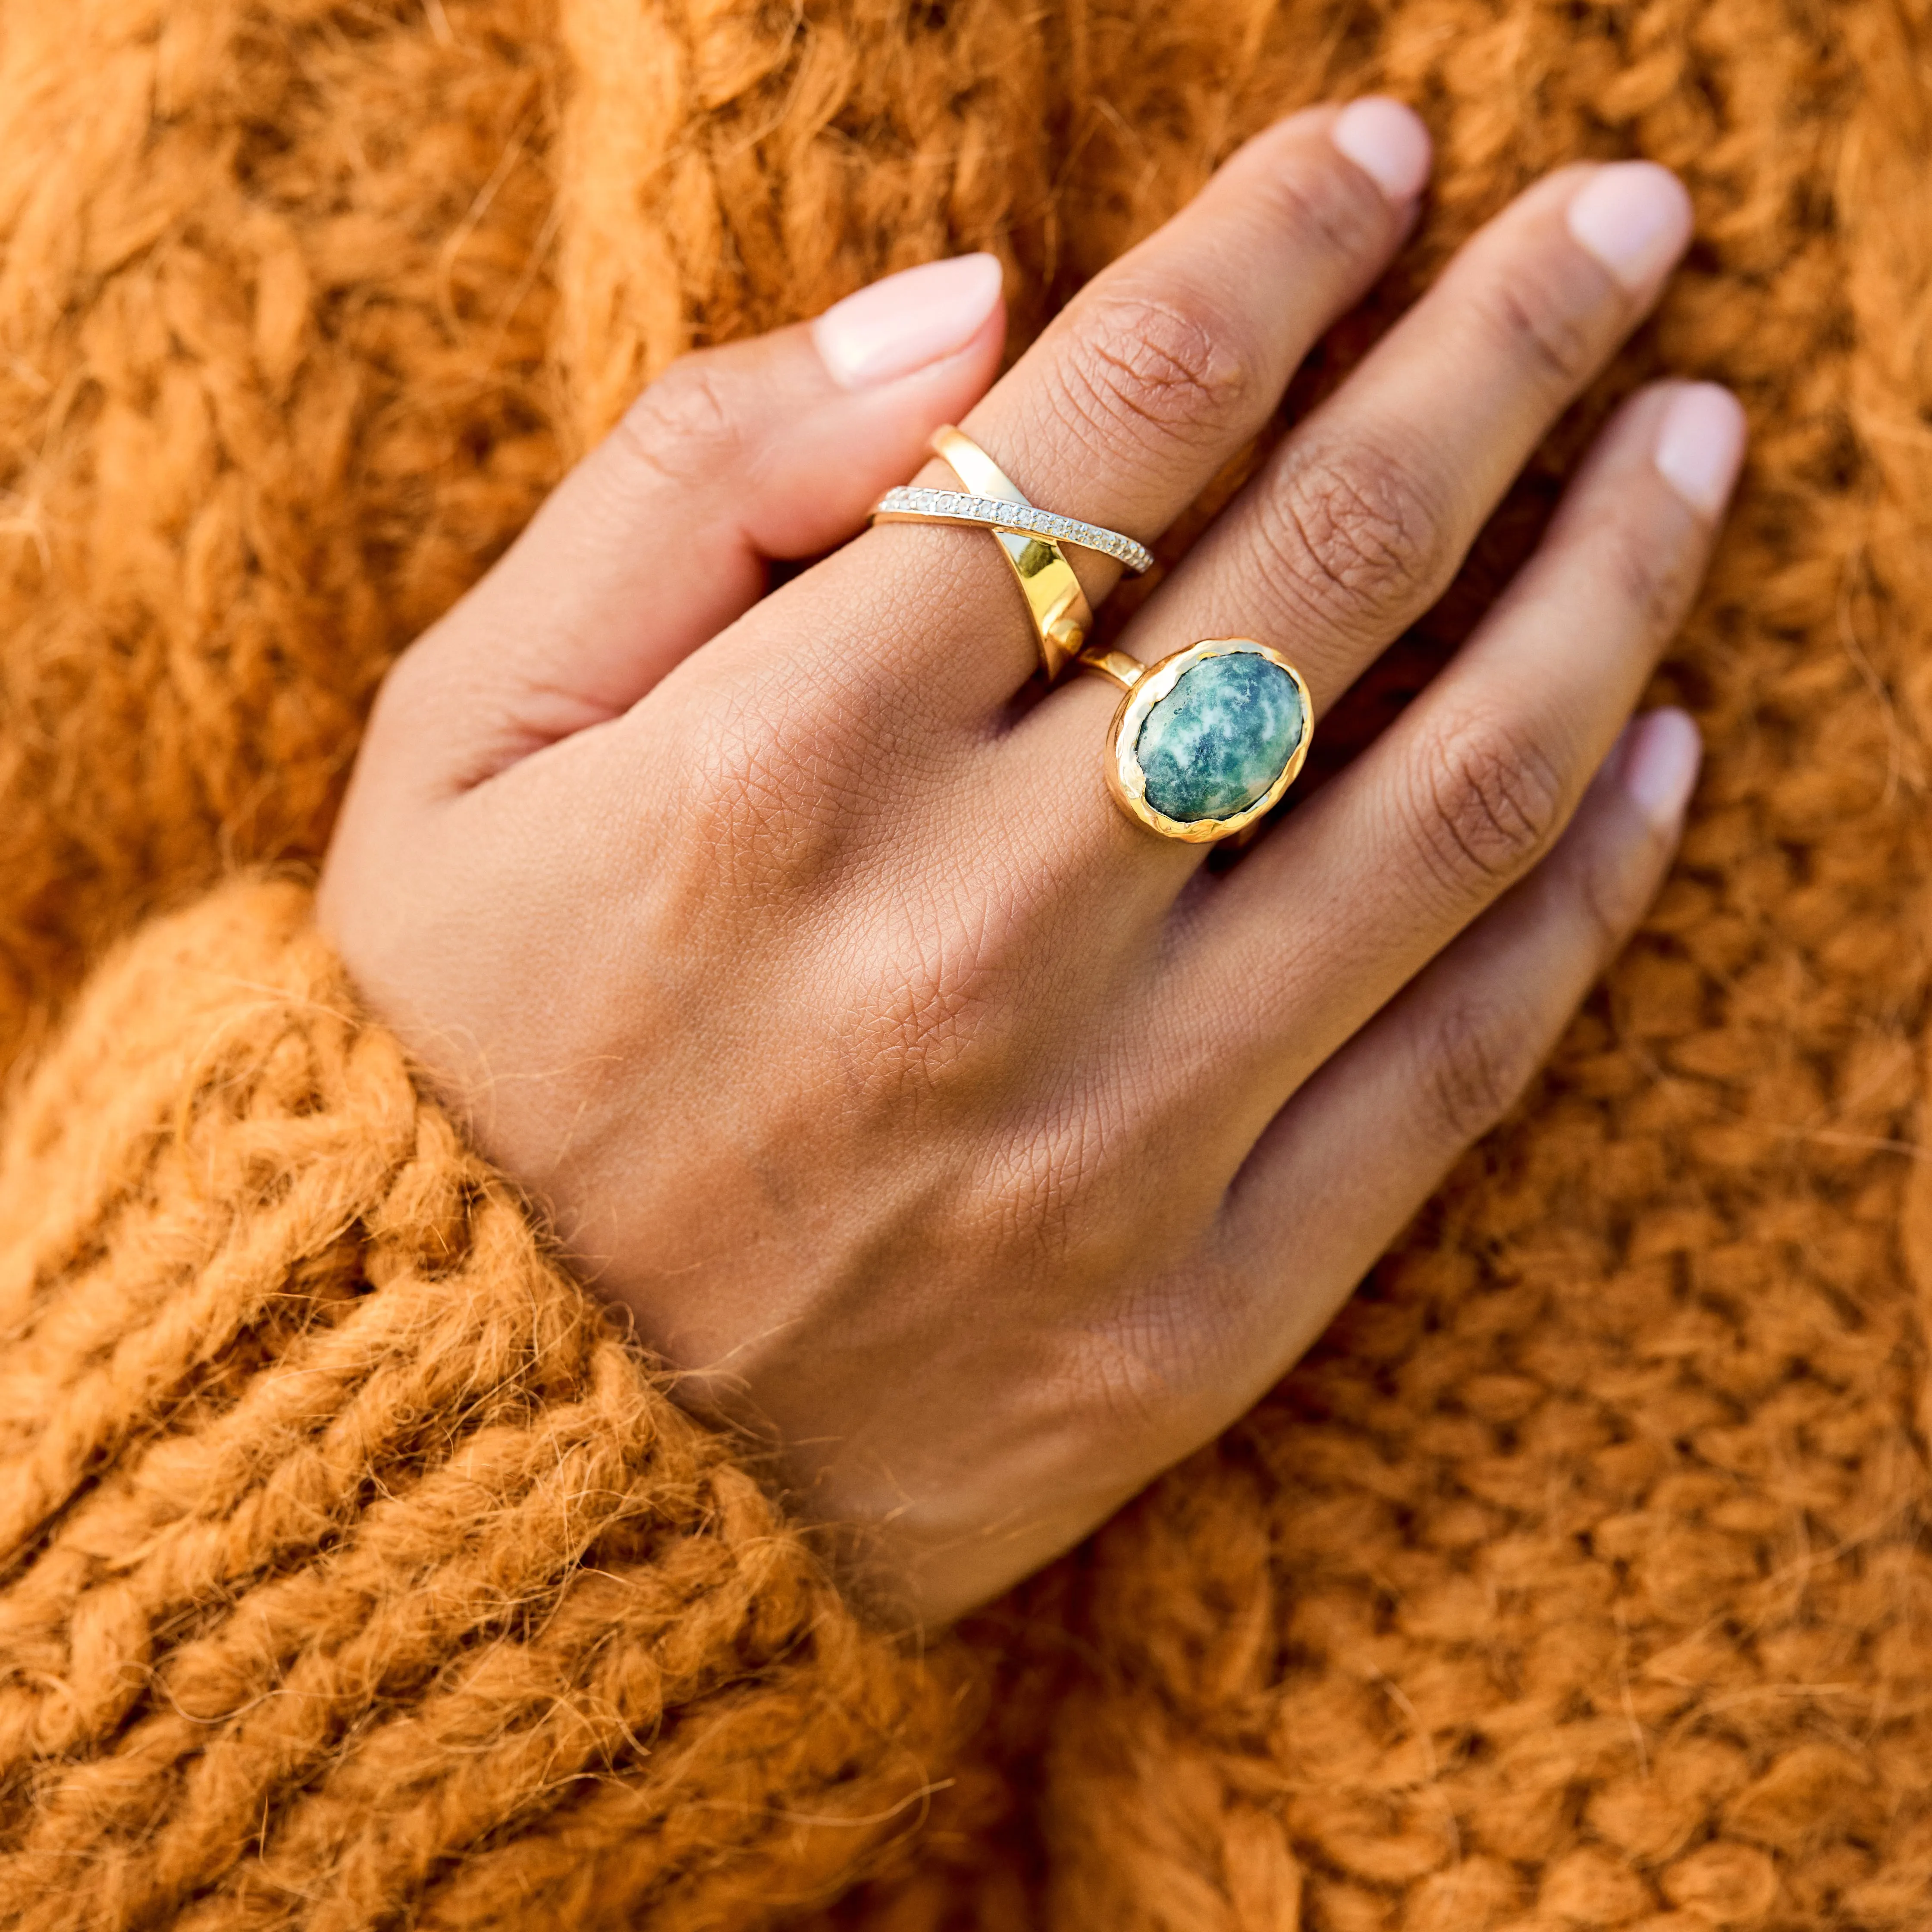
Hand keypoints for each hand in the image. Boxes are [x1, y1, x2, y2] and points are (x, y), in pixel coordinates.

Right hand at [319, 100, 1741, 1623]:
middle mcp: (975, 941)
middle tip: (1621, 233)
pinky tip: (1663, 744)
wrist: (499, 1455)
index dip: (1268, 251)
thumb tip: (966, 313)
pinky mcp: (1196, 1314)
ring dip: (1605, 589)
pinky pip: (1451, 1068)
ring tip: (1698, 450)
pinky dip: (1583, 891)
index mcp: (779, 772)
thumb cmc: (455, 1067)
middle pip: (1321, 572)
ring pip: (1445, 807)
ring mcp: (1112, 1145)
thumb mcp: (457, 745)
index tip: (1376, 154)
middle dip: (1497, 355)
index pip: (1108, 424)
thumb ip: (688, 491)